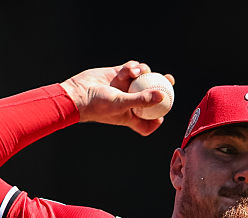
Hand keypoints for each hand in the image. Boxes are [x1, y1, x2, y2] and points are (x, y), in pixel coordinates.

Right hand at [60, 60, 175, 135]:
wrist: (77, 93)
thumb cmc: (98, 106)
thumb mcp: (121, 105)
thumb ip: (141, 100)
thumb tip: (162, 96)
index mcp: (131, 115)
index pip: (148, 121)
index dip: (157, 118)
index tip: (163, 111)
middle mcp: (129, 101)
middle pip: (150, 95)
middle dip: (161, 87)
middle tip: (169, 79)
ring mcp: (124, 87)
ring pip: (142, 78)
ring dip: (143, 72)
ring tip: (139, 72)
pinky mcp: (117, 74)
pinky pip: (131, 68)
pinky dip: (132, 67)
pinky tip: (130, 69)